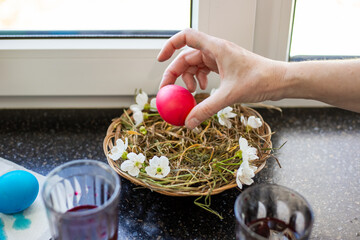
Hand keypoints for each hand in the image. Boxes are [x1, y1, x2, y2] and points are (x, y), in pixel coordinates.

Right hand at [157, 29, 285, 128]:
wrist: (280, 80)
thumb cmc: (259, 80)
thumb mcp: (229, 96)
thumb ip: (206, 109)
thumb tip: (188, 123)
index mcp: (216, 47)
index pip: (185, 37)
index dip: (169, 46)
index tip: (159, 61)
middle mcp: (216, 49)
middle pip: (186, 56)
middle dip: (175, 73)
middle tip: (168, 92)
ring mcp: (220, 58)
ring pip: (194, 65)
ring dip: (188, 79)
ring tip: (193, 94)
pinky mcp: (224, 66)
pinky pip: (204, 70)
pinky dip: (199, 80)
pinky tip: (203, 91)